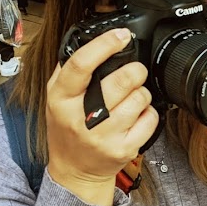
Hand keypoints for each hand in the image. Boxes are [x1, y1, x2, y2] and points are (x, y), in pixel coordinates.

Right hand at [46, 28, 158, 205]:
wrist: (76, 170)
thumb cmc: (68, 129)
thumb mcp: (56, 99)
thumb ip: (69, 71)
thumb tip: (92, 41)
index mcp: (61, 99)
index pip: (81, 65)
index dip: (104, 45)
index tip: (121, 35)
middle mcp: (80, 118)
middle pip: (121, 81)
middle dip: (135, 70)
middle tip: (135, 71)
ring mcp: (103, 136)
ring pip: (139, 99)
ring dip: (142, 92)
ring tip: (133, 97)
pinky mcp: (123, 150)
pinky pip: (150, 119)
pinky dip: (149, 112)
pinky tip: (138, 115)